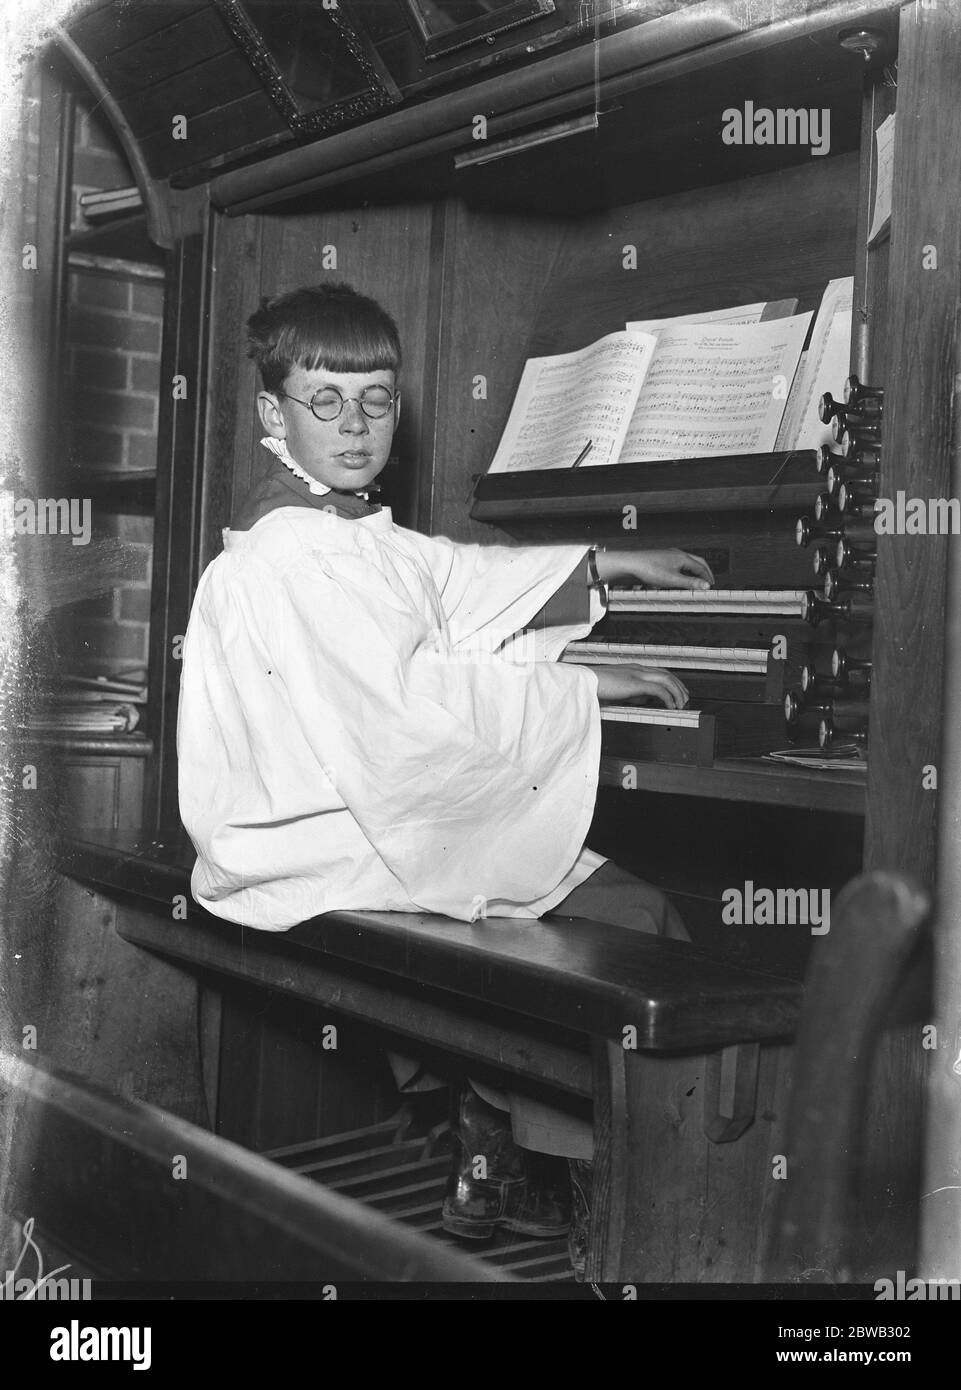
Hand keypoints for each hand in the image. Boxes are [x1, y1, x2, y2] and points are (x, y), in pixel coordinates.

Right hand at [589, 663, 688, 709]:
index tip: (678, 691)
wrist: (584, 682)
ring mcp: (638, 674)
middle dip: (679, 686)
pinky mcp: (636, 683)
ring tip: (681, 704)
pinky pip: (659, 690)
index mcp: (633, 669)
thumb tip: (645, 700)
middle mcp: (638, 669)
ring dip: (677, 692)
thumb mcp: (618, 690)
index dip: (672, 681)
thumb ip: (632, 693)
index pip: (659, 672)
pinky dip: (669, 698)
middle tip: (686, 698)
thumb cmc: (596, 687)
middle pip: (667, 674)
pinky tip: (671, 706)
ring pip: (667, 680)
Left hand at [595, 548, 713, 590]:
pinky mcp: (662, 558)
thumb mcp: (672, 580)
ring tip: (697, 580)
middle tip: (709, 581)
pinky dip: (685, 570)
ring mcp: (669, 555)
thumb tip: (705, 586)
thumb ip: (690, 583)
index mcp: (682, 557)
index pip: (701, 567)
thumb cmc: (648, 569)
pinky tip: (680, 576)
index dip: (707, 577)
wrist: (630, 564)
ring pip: (688, 562)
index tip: (711, 585)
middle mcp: (677, 554)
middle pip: (697, 562)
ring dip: (695, 571)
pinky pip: (679, 563)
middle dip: (704, 572)